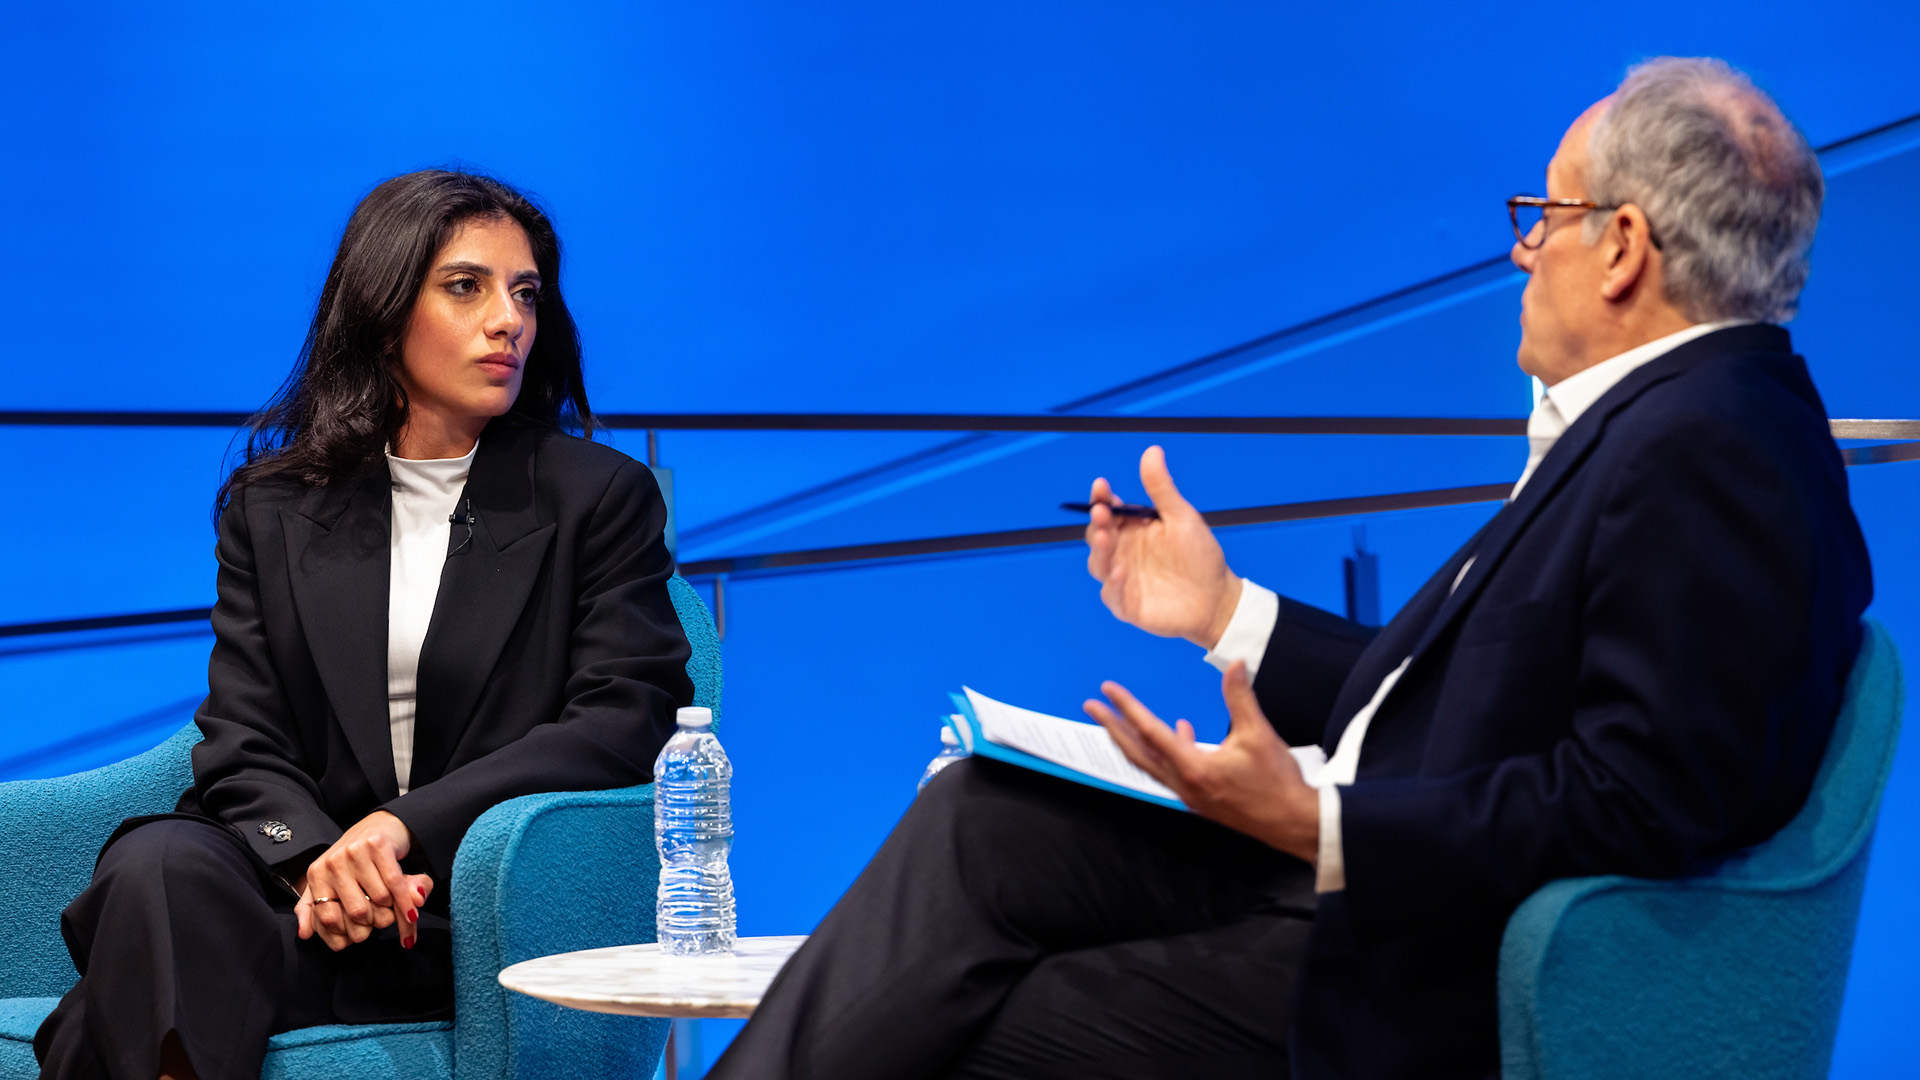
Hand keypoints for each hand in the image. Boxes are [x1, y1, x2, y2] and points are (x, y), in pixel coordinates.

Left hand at [294, 810, 433, 951]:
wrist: (378, 827)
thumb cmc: (353, 862)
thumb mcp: (328, 884)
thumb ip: (312, 911)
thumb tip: (304, 934)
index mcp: (317, 875)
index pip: (328, 919)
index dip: (347, 933)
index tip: (358, 933)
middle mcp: (332, 862)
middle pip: (357, 913)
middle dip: (373, 923)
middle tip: (378, 919)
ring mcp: (355, 852)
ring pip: (380, 900)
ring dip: (391, 909)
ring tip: (388, 904)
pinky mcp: (378, 845)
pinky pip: (396, 884)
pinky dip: (407, 903)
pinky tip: (412, 912)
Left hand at [1083, 661, 1319, 861]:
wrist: (1294, 823)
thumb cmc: (1277, 783)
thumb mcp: (1259, 735)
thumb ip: (1240, 698)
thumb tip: (1234, 664)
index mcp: (1193, 767)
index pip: (1150, 731)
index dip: (1126, 708)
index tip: (1107, 691)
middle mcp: (1184, 783)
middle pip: (1137, 752)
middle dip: (1112, 727)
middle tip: (1091, 707)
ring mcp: (1191, 795)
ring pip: (1151, 764)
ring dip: (1133, 741)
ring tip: (1121, 721)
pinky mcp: (1202, 800)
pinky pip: (1171, 772)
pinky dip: (1167, 750)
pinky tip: (1182, 732)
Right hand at [1085, 445, 1241, 648]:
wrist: (1217, 598)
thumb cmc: (1199, 556)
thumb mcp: (1181, 517)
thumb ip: (1161, 489)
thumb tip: (1152, 450)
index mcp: (1132, 529)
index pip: (1108, 511)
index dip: (1101, 498)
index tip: (1101, 486)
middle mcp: (1122, 552)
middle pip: (1097, 536)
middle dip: (1097, 523)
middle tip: (1101, 512)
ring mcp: (1121, 579)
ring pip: (1099, 564)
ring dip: (1099, 551)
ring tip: (1105, 538)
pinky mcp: (1127, 604)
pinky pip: (1113, 595)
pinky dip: (1114, 584)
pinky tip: (1121, 571)